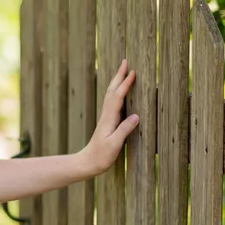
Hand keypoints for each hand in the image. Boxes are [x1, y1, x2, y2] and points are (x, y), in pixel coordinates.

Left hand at [79, 58, 139, 177]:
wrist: (87, 163)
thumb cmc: (100, 156)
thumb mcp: (114, 145)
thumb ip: (124, 130)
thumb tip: (136, 115)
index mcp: (109, 119)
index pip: (117, 97)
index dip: (125, 84)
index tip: (132, 71)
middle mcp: (106, 116)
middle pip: (112, 91)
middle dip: (119, 76)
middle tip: (125, 61)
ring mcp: (106, 118)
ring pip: (111, 95)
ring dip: (117, 81)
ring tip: (123, 71)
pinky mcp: (107, 123)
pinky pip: (112, 102)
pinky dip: (117, 92)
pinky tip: (120, 92)